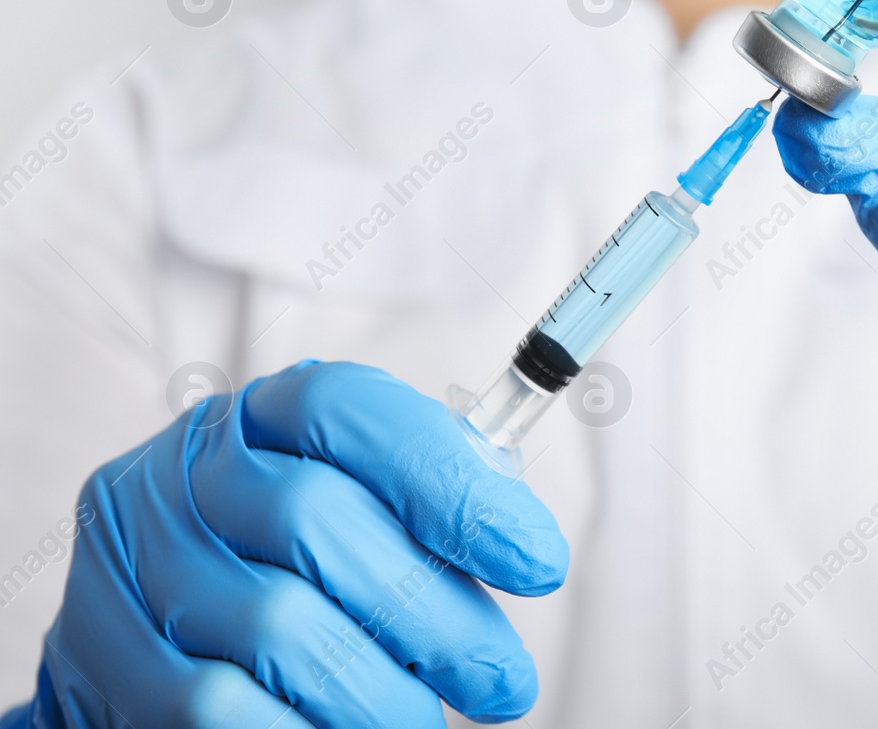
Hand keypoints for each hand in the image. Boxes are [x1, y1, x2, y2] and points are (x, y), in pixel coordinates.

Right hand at [12, 360, 566, 727]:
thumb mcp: (363, 509)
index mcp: (263, 414)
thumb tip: (522, 543)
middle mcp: (186, 471)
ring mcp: (136, 560)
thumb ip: (429, 507)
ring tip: (426, 725)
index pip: (351, 412)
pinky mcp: (105, 657)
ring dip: (378, 695)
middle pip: (316, 519)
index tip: (539, 563)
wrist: (158, 637)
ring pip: (277, 625)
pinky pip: (218, 706)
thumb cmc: (297, 565)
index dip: (450, 484)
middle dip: (435, 614)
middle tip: (504, 682)